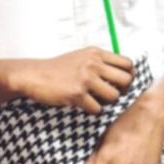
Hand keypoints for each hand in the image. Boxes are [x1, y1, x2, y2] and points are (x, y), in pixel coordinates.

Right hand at [16, 47, 133, 113]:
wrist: (35, 75)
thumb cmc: (59, 68)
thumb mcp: (82, 56)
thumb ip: (101, 61)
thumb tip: (125, 73)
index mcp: (96, 53)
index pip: (128, 64)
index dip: (129, 76)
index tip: (121, 83)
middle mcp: (93, 64)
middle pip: (126, 80)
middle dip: (122, 91)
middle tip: (112, 94)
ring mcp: (85, 79)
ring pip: (114, 96)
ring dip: (107, 102)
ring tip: (97, 100)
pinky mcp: (77, 94)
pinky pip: (98, 109)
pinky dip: (94, 111)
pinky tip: (85, 105)